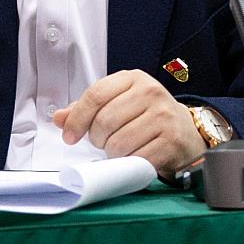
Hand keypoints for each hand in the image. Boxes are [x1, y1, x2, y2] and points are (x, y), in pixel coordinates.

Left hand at [50, 69, 204, 174]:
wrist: (186, 131)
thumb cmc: (147, 116)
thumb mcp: (119, 103)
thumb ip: (88, 109)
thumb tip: (58, 118)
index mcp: (133, 78)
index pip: (95, 95)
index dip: (77, 118)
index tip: (69, 136)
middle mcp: (151, 92)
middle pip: (104, 121)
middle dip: (97, 139)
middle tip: (104, 142)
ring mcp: (163, 116)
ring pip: (118, 143)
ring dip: (113, 154)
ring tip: (121, 149)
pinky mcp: (171, 140)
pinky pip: (136, 159)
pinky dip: (129, 164)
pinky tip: (134, 158)